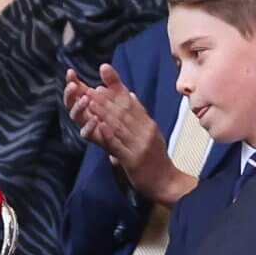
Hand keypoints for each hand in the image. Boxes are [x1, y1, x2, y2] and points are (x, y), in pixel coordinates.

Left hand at [66, 65, 194, 204]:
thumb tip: (131, 95)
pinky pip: (117, 145)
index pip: (131, 102)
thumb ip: (140, 115)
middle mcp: (146, 131)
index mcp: (149, 124)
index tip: (105, 72)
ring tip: (89, 101)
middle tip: (89, 87)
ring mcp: (139, 145)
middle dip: (105, 98)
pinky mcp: (133, 159)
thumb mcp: (151, 133)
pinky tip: (98, 126)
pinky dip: (107, 134)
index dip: (116, 86)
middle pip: (123, 110)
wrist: (166, 182)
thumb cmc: (156, 160)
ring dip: (103, 112)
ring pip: (118, 125)